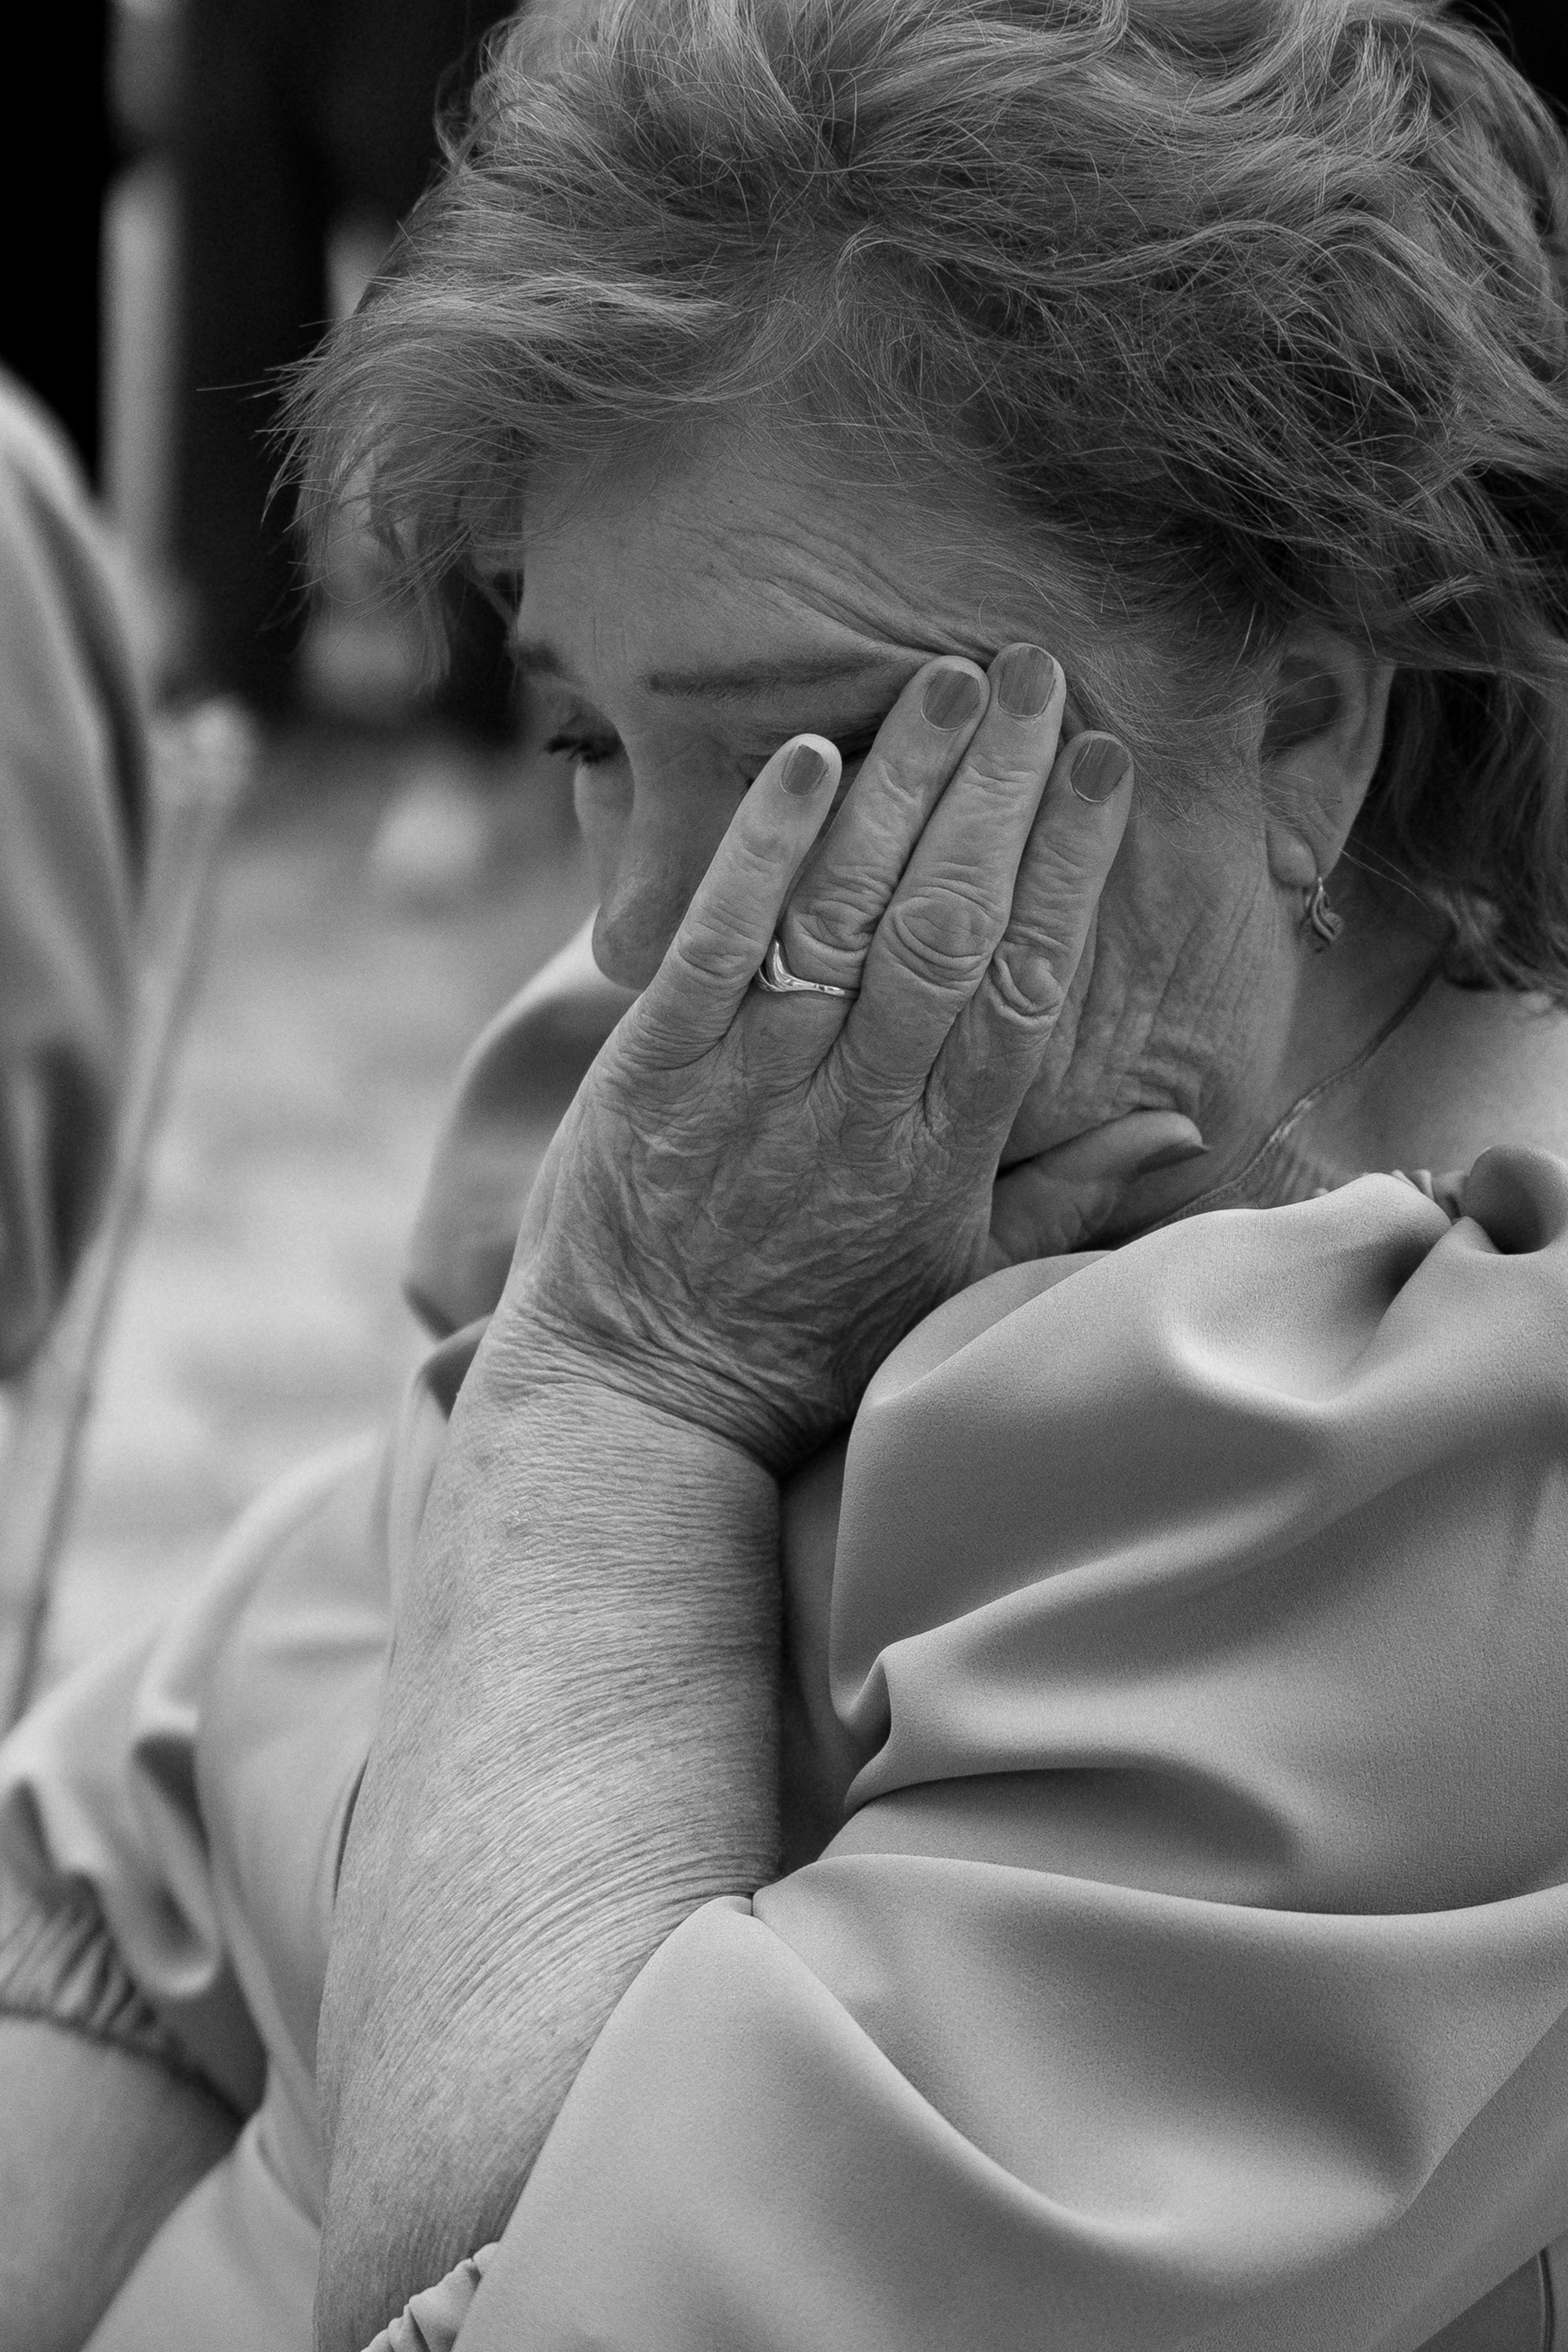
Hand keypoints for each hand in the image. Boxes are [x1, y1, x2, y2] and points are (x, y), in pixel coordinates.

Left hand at [493, 642, 1144, 1471]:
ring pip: (842, 919)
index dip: (1067, 869)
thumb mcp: (956, 1284)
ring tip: (946, 685)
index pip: (1021, 987)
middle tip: (1038, 675)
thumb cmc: (809, 1343)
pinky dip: (762, 852)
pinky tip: (808, 759)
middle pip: (944, 928)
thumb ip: (1064, 1197)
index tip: (1105, 767)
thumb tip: (1177, 1124)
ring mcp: (749, 1086)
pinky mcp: (650, 1073)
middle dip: (997, 793)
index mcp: (938, 1157)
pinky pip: (715, 946)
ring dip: (897, 791)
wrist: (641, 1402)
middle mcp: (855, 1110)